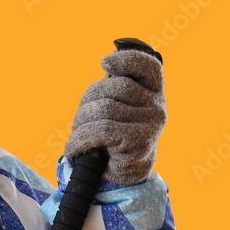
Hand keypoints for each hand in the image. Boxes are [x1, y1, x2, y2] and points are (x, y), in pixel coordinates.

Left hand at [64, 49, 165, 184]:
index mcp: (153, 91)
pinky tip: (73, 148)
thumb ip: (115, 87)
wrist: (123, 170)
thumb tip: (107, 65)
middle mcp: (157, 106)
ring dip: (81, 122)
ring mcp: (150, 125)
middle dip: (88, 99)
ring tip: (78, 133)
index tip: (104, 63)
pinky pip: (100, 131)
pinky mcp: (137, 143)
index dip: (127, 59)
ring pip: (104, 108)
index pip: (148, 66)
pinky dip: (79, 140)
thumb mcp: (117, 106)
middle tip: (81, 116)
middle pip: (115, 87)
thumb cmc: (115, 131)